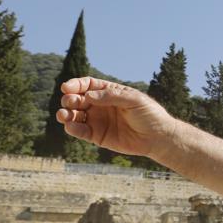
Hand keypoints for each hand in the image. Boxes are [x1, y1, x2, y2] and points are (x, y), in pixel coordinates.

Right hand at [56, 77, 176, 157]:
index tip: (67, 87)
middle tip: (70, 102)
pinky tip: (70, 126)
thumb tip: (89, 96)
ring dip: (65, 114)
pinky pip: (80, 131)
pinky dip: (72, 129)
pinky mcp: (97, 136)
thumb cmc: (149, 114)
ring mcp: (97, 120)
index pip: (87, 85)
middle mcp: (100, 105)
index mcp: (109, 93)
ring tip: (63, 115)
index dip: (75, 85)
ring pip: (74, 115)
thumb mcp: (134, 100)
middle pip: (77, 99)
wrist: (158, 137)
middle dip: (70, 99)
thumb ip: (112, 96)